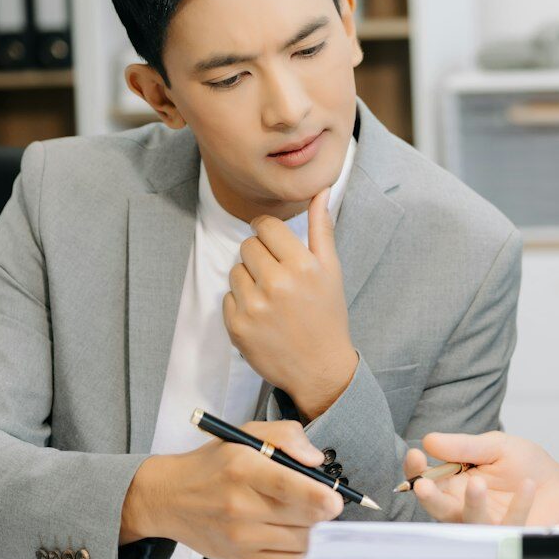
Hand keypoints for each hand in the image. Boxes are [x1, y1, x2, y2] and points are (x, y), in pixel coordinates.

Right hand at [120, 420, 343, 558]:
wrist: (168, 499)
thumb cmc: (213, 465)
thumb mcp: (246, 434)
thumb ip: (286, 437)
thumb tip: (316, 462)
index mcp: (243, 470)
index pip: (291, 488)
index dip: (323, 497)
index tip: (336, 498)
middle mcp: (241, 506)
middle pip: (303, 519)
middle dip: (324, 512)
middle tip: (325, 502)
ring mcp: (240, 537)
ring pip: (301, 542)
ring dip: (315, 530)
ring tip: (309, 516)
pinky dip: (304, 552)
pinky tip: (301, 535)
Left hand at [223, 189, 356, 419]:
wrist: (320, 369)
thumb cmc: (328, 316)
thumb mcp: (331, 271)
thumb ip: (321, 228)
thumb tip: (321, 189)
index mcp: (302, 266)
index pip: (265, 226)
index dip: (268, 233)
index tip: (273, 243)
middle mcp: (276, 284)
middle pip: (247, 246)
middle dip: (259, 256)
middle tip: (276, 276)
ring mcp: (254, 307)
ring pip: (235, 271)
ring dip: (248, 280)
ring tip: (270, 298)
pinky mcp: (237, 327)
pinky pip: (227, 297)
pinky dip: (241, 304)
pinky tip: (262, 317)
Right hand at [402, 431, 558, 528]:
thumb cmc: (526, 465)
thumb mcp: (496, 447)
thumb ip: (464, 446)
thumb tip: (428, 439)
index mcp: (454, 485)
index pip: (426, 481)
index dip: (416, 471)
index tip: (416, 455)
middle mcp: (463, 511)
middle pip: (438, 510)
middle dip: (429, 498)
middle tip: (423, 485)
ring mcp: (486, 529)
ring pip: (469, 524)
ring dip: (471, 506)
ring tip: (477, 483)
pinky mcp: (512, 540)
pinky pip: (509, 529)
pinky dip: (520, 506)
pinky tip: (529, 485)